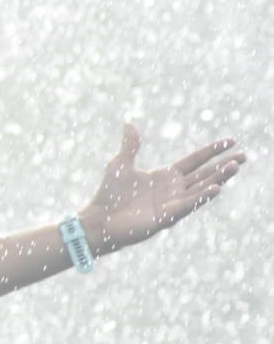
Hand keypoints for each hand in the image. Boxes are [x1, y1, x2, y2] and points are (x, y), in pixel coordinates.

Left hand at [83, 123, 244, 252]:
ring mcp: (172, 202)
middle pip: (204, 174)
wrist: (99, 220)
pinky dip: (202, 197)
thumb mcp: (120, 164)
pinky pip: (188, 205)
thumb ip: (130, 145)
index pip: (195, 160)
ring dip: (218, 178)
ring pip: (201, 188)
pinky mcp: (167, 216)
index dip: (212, 151)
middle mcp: (173, 188)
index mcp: (166, 175)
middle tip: (244, 156)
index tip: (231, 141)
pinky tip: (216, 188)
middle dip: (224, 165)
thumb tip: (129, 123)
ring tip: (234, 167)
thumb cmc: (109, 194)